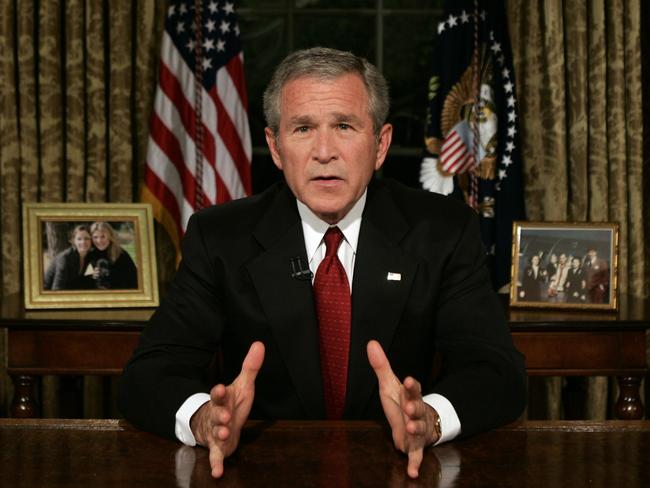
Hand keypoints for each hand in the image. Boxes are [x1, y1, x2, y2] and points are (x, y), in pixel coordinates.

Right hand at [190, 341, 264, 477]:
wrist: (216, 423)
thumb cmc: (231, 403)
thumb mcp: (242, 385)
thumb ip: (250, 367)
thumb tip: (259, 344)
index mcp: (222, 399)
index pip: (218, 394)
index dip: (219, 392)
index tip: (221, 387)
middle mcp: (216, 415)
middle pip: (216, 413)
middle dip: (219, 414)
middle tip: (224, 415)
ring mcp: (215, 432)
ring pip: (215, 432)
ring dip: (219, 434)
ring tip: (223, 434)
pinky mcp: (218, 447)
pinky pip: (215, 456)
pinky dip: (215, 464)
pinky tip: (217, 473)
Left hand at [367, 340, 439, 478]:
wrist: (419, 423)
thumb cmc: (402, 402)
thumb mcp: (390, 384)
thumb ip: (381, 366)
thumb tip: (371, 342)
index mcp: (411, 396)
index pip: (413, 389)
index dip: (413, 385)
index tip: (410, 379)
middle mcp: (417, 412)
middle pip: (417, 408)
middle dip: (414, 408)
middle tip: (409, 407)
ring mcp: (417, 429)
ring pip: (418, 429)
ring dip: (415, 429)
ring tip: (409, 427)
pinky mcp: (415, 446)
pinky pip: (416, 455)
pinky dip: (414, 463)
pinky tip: (411, 473)